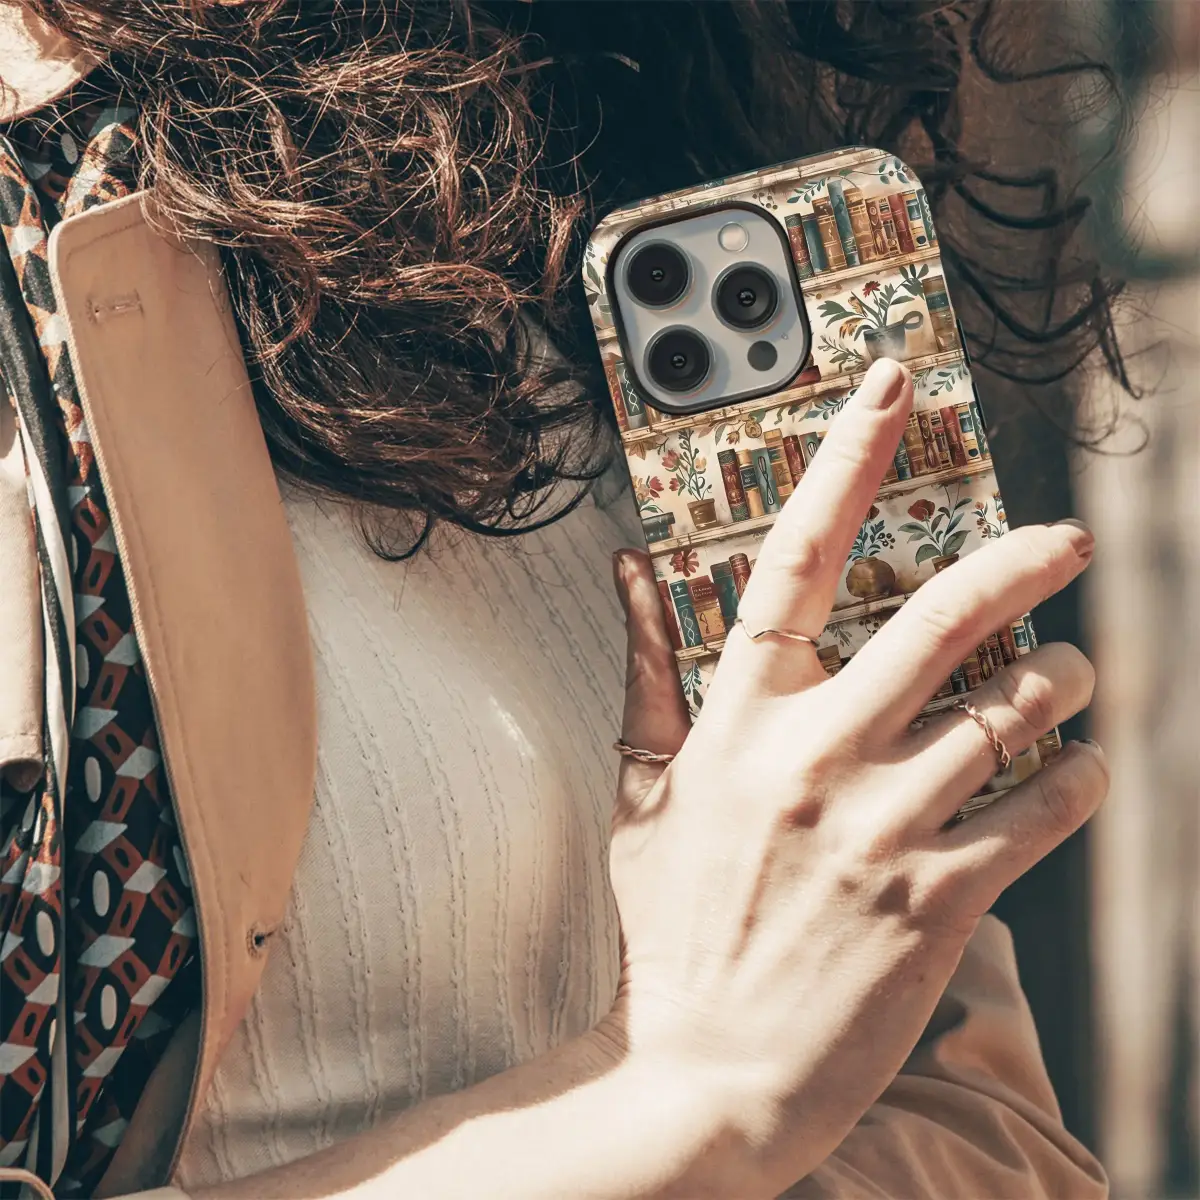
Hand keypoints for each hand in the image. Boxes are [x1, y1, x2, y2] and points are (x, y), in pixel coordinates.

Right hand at [608, 358, 1106, 1195]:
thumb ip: (645, 673)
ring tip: (1075, 675)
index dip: (844, 463)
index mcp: (737, 724)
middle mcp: (814, 759)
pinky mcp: (938, 900)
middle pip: (940, 619)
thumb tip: (628, 571)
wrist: (704, 1073)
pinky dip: (1078, 777)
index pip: (793, 561)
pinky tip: (1079, 767)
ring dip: (1064, 681)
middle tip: (1065, 538)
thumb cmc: (672, 929)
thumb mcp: (641, 794)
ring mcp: (880, 828)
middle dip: (1022, 561)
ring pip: (1010, 712)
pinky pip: (1039, 811)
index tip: (890, 391)